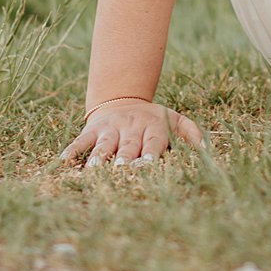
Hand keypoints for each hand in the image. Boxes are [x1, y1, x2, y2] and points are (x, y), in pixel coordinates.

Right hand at [58, 100, 203, 167]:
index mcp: (152, 127)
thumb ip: (189, 132)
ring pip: (104, 143)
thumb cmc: (152, 120)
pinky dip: (74, 150)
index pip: (152, 142)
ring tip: (93, 169)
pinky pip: (82, 139)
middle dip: (124, 159)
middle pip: (127, 146)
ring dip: (99, 156)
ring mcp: (110, 127)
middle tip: (120, 171)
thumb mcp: (173, 119)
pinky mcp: (93, 128)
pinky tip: (65, 161)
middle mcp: (131, 127)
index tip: (147, 166)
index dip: (149, 154)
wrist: (123, 99)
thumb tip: (205, 150)